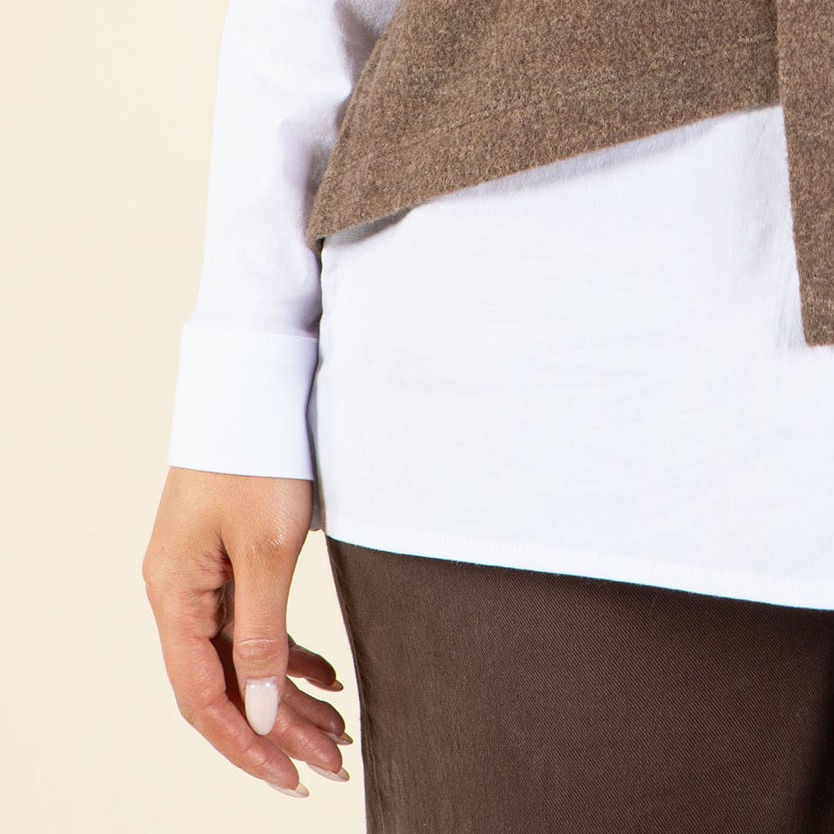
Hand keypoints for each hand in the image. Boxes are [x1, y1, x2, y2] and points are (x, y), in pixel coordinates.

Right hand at [143, 467, 353, 793]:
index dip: (248, 744)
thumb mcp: (267, 548)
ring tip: (339, 729)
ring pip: (244, 657)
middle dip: (279, 729)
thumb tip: (262, 712)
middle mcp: (180, 592)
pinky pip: (255, 624)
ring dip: (288, 696)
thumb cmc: (257, 450)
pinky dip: (290, 654)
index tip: (293, 776)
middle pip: (225, 683)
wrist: (257, 377)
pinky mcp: (229, 556)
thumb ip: (263, 635)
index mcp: (175, 595)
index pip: (204, 698)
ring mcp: (203, 574)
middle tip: (333, 760)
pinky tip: (328, 677)